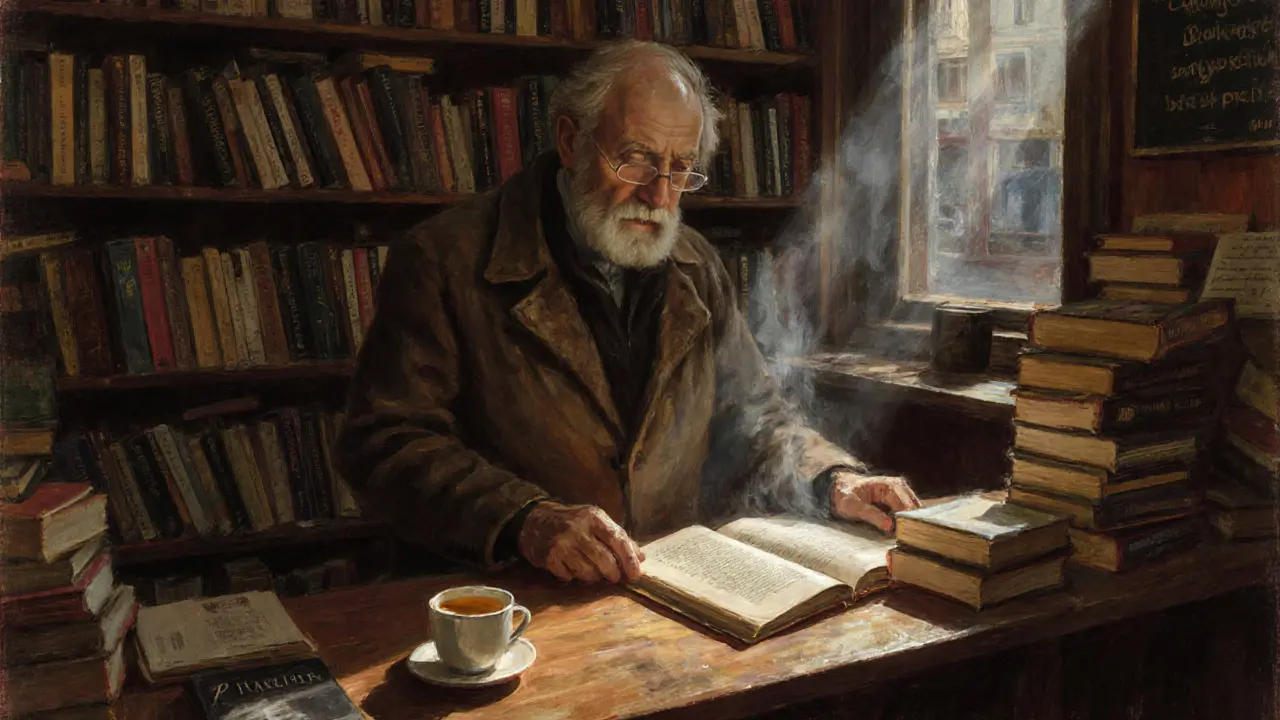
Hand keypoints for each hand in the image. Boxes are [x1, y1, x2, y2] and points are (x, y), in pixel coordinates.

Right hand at [517, 502, 643, 582]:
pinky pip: (570, 577)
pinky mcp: (550, 558)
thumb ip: (618, 537)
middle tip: (615, 577)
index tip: (636, 574)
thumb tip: (641, 557)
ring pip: (588, 572)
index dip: (629, 559)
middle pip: (604, 560)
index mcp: (593, 517)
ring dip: (594, 577)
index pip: (618, 539)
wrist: (535, 520)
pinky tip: (573, 568)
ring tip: (594, 572)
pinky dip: (575, 577)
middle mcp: (578, 529)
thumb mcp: (596, 521)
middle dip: (613, 573)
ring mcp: (562, 544)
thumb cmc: (572, 521)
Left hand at [829, 473, 920, 533]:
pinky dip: (909, 521)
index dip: (905, 523)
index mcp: (889, 486)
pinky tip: (903, 531)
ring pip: (916, 511)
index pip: (905, 507)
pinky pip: (912, 512)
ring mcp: (903, 492)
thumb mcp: (852, 506)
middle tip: (905, 540)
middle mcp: (900, 486)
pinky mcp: (903, 499)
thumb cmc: (846, 495)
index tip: (902, 537)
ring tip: (904, 537)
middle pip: (914, 509)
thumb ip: (871, 514)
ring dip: (911, 523)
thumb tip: (889, 526)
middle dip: (910, 524)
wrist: (843, 487)